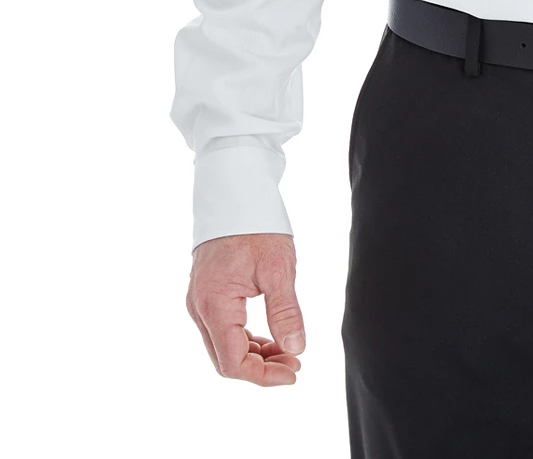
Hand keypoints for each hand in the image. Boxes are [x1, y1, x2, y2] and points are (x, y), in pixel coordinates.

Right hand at [186, 232, 305, 383]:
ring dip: (255, 355)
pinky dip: (246, 339)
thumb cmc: (256, 226)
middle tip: (295, 362)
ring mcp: (199, 302)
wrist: (235, 194)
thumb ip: (285, 312)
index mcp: (214, 305)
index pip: (233, 362)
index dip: (264, 376)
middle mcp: (199, 309)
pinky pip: (222, 330)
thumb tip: (296, 348)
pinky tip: (270, 336)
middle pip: (226, 359)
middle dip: (261, 368)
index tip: (294, 371)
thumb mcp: (278, 269)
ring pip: (223, 346)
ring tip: (288, 350)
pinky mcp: (206, 295)